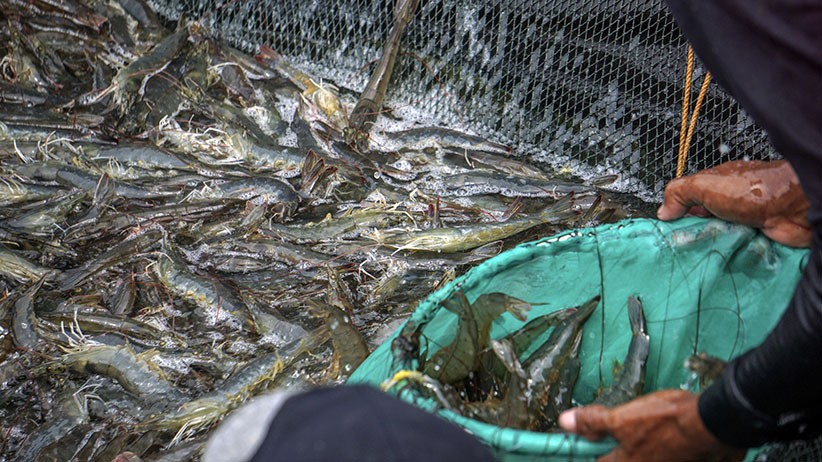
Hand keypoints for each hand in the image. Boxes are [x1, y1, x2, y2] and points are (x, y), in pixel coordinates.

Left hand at [559, 390, 744, 461]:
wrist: (714, 422)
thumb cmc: (668, 421)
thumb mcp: (623, 418)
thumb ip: (594, 422)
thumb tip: (565, 421)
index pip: (599, 461)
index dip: (592, 449)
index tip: (592, 440)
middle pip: (620, 459)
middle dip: (616, 449)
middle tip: (625, 431)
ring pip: (641, 457)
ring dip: (639, 448)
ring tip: (646, 431)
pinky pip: (660, 457)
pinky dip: (657, 450)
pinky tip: (661, 437)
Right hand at [657, 160, 810, 246]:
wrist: (794, 207)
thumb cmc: (752, 190)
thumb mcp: (705, 184)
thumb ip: (679, 192)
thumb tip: (663, 211)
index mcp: (716, 186)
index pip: (690, 201)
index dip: (679, 214)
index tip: (670, 229)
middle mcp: (730, 203)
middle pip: (703, 222)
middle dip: (695, 234)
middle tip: (686, 244)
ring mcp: (744, 222)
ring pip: (719, 238)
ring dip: (712, 246)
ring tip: (703, 254)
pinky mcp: (756, 239)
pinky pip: (736, 250)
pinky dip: (730, 255)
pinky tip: (722, 258)